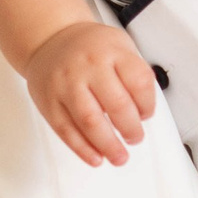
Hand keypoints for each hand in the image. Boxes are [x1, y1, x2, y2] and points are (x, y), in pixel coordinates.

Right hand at [25, 20, 159, 167]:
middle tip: (135, 138)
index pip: (139, 82)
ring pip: (90, 121)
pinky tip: (96, 158)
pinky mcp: (50, 102)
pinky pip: (66, 130)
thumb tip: (144, 113)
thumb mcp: (119, 47)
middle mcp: (89, 67)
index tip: (146, 115)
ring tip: (119, 157)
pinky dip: (82, 149)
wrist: (50, 39)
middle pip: (116, 104)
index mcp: (112, 52)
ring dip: (108, 145)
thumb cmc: (90, 48)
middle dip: (131, 128)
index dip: (148, 104)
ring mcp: (67, 85)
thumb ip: (134, 75)